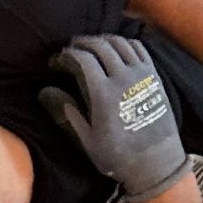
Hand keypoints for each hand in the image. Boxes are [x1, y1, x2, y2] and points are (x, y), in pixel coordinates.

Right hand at [41, 34, 189, 202]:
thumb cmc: (119, 156)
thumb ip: (67, 113)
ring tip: (92, 46)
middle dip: (82, 43)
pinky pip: (139, 49)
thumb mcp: (87, 140)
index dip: (66, 55)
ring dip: (103, 40)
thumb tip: (46, 91)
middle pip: (100, 46)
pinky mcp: (154, 76)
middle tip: (71, 48)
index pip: (82, 59)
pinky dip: (124, 43)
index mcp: (103, 94)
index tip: (57, 62)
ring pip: (120, 43)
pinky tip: (116, 49)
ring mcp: (141, 75)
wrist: (157, 163)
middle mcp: (123, 78)